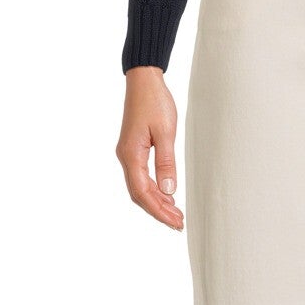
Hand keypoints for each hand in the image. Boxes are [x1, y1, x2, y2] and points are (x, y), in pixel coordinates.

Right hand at [116, 67, 183, 230]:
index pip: (143, 192)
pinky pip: (141, 176)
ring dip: (156, 202)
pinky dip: (153, 189)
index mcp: (131, 155)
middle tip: (178, 223)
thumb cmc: (155, 101)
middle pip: (139, 194)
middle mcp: (126, 157)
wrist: (143, 81)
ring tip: (175, 214)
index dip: (159, 210)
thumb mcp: (166, 132)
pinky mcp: (133, 149)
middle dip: (158, 211)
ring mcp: (128, 154)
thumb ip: (166, 162)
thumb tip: (168, 190)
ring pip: (139, 187)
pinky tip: (166, 195)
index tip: (175, 222)